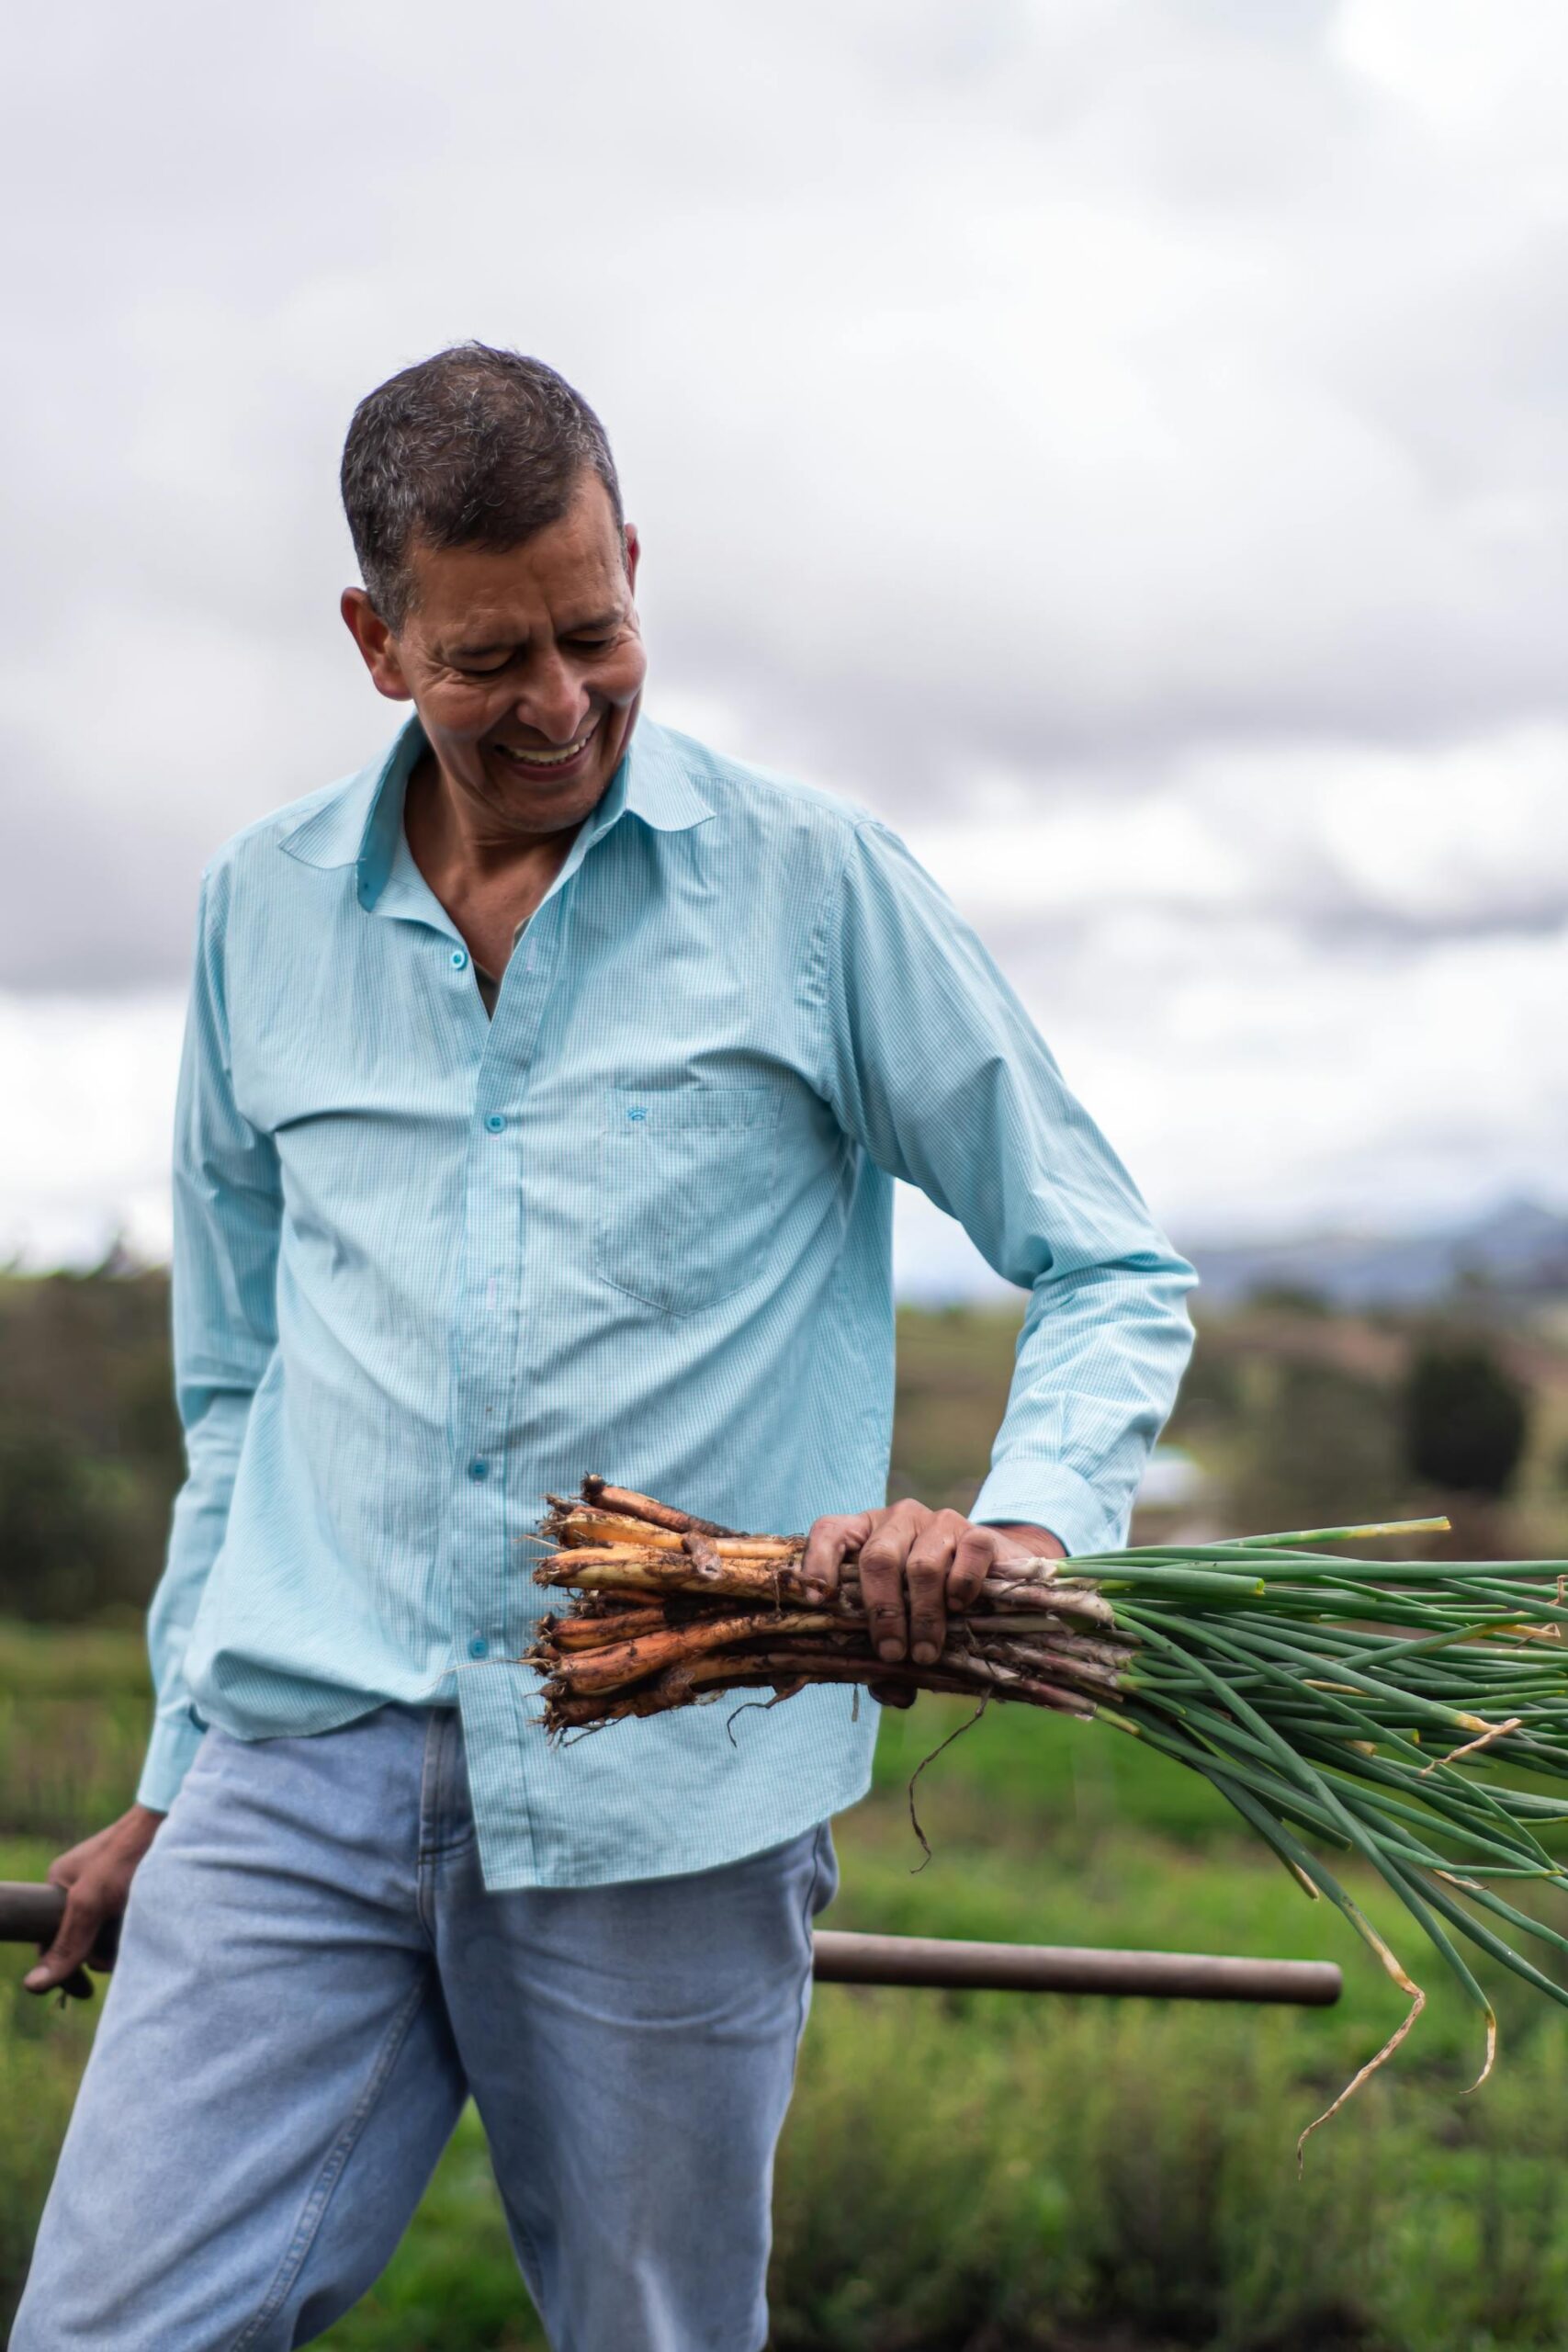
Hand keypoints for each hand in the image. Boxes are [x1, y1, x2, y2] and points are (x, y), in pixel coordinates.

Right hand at [23, 1804, 164, 1999]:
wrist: (185, 1820)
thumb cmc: (131, 1852)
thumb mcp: (91, 1901)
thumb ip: (67, 1943)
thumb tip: (33, 1985)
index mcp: (61, 1882)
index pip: (52, 1941)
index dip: (67, 1970)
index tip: (86, 1993)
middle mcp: (85, 1886)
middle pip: (85, 1941)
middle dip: (104, 1952)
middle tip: (122, 1943)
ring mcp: (113, 1887)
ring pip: (112, 1934)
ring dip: (126, 1940)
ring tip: (143, 1923)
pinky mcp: (140, 1888)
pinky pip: (134, 1923)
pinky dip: (143, 1928)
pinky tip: (157, 1920)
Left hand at [801, 1500, 1064, 1681]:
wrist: (993, 1577)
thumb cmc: (928, 1605)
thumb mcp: (899, 1624)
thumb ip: (884, 1660)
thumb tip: (888, 1693)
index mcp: (865, 1533)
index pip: (830, 1531)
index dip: (818, 1563)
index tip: (818, 1604)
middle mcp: (898, 1520)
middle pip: (878, 1558)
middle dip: (883, 1613)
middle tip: (892, 1654)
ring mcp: (938, 1523)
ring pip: (923, 1565)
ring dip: (923, 1616)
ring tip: (926, 1652)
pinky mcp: (978, 1533)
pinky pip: (968, 1553)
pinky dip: (962, 1584)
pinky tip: (959, 1606)